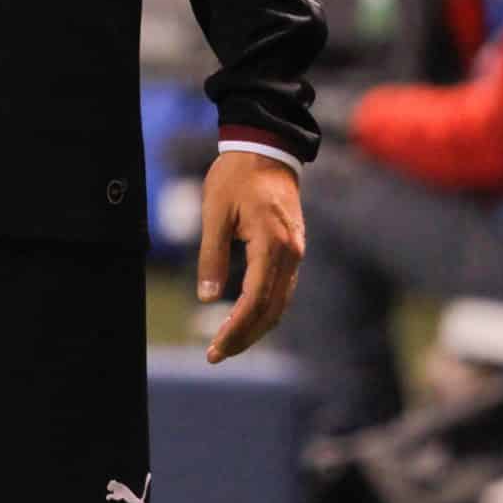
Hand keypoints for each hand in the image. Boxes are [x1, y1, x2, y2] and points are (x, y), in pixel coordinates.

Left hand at [197, 150, 304, 363]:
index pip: (255, 301)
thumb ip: (211, 255)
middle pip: (272, 310)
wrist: (267, 148)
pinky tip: (245, 319)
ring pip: (280, 303)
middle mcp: (291, 253)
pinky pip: (282, 289)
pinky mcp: (293, 249)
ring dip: (255, 327)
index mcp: (272, 244)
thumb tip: (206, 297)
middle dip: (245, 336)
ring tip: (227, 343)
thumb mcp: (214, 212)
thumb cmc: (236, 176)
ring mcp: (296, 252)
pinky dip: (265, 309)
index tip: (214, 349)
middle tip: (216, 354)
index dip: (235, 329)